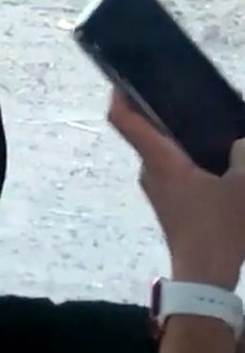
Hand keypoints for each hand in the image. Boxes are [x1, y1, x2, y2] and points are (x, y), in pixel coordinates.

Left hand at [108, 91, 244, 288]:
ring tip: (209, 125)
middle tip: (187, 95)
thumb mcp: (243, 187)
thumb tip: (239, 143)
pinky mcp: (169, 203)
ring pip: (163, 153)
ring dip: (181, 139)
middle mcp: (150, 170)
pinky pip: (174, 171)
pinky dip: (189, 159)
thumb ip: (243, 155)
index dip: (120, 94)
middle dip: (164, 112)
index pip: (123, 120)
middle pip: (147, 132)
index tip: (126, 76)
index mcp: (160, 159)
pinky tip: (216, 160)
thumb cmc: (220, 226)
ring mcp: (157, 188)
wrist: (206, 275)